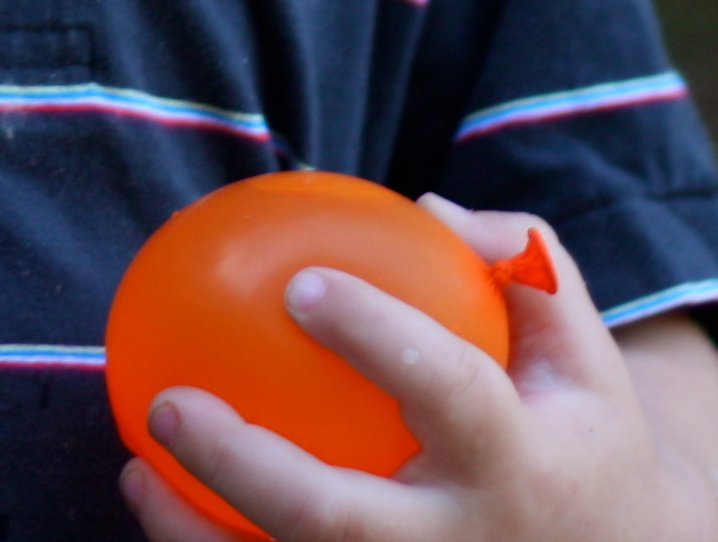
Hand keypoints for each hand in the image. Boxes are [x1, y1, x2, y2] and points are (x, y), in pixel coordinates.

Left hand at [119, 204, 717, 541]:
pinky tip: (156, 501)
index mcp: (521, 462)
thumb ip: (520, 262)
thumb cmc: (579, 432)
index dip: (376, 338)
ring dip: (200, 535)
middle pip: (341, 523)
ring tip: (138, 470)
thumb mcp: (579, 349)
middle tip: (173, 401)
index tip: (299, 284)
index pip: (447, 391)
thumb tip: (422, 209)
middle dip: (248, 469)